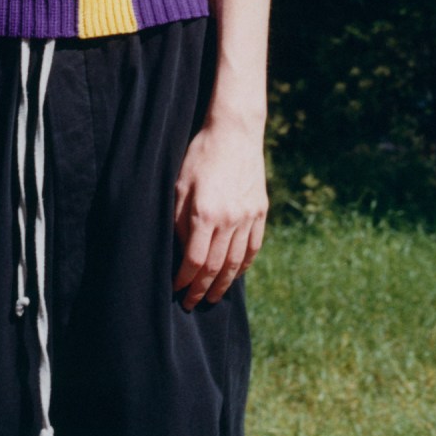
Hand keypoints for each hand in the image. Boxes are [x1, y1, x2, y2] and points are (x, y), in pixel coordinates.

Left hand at [172, 118, 267, 310]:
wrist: (234, 132)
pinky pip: (253, 247)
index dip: (184, 280)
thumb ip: (178, 219)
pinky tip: (234, 274)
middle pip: (215, 266)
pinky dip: (243, 265)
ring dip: (223, 283)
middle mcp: (229, 219)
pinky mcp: (260, 211)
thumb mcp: (180, 184)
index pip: (194, 260)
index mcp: (205, 213)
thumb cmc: (200, 155)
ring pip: (236, 261)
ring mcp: (248, 216)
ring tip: (212, 297)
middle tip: (191, 303)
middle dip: (201, 289)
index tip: (176, 289)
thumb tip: (179, 250)